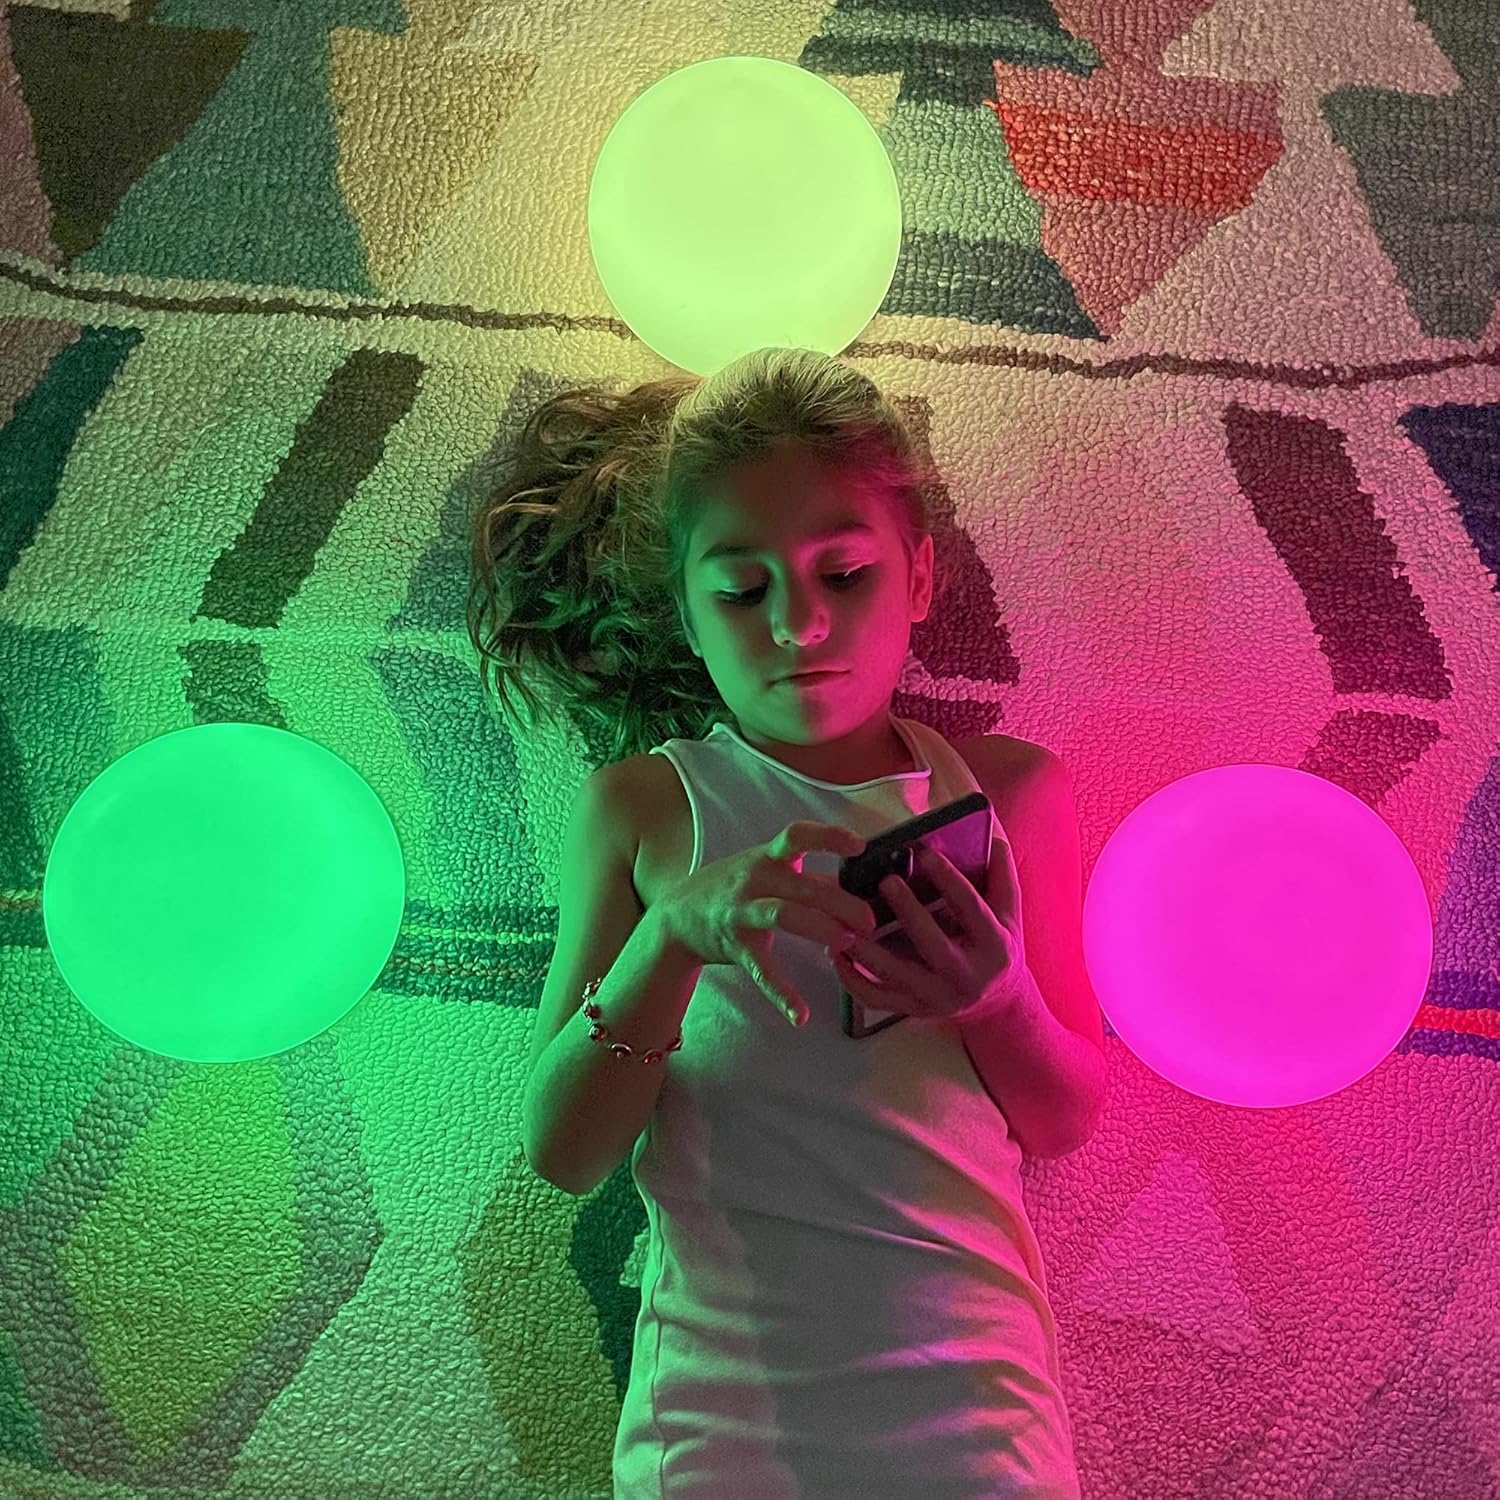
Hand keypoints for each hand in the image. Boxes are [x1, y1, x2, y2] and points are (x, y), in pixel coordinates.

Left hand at [830, 843, 1026, 1024]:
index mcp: (994, 947)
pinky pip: (875, 997)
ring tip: (845, 918)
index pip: (972, 909)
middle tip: (886, 881)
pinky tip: (835, 951)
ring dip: (866, 948)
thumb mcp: (1008, 913)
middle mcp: (966, 977)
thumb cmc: (995, 946)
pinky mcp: (912, 1009)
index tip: (926, 854)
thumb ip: (1000, 875)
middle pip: (933, 945)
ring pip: (895, 975)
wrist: (996, 1002)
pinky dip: (850, 978)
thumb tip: (993, 834)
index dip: (950, 881)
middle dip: (909, 912)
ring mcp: (937, 997)